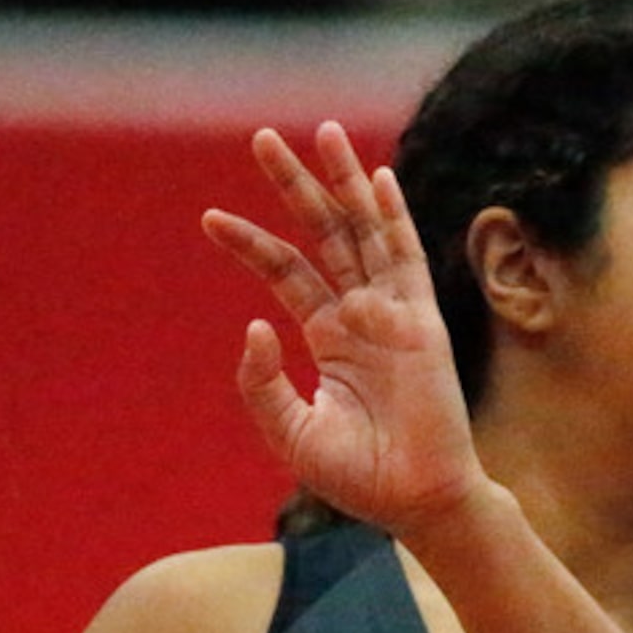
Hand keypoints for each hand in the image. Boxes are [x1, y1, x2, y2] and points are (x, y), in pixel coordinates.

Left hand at [202, 121, 486, 534]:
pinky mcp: (421, 324)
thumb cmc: (360, 477)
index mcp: (330, 337)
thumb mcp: (290, 429)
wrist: (416, 501)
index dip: (250, 242)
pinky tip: (378, 180)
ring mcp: (393, 314)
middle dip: (295, 185)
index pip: (286, 271)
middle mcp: (362, 315)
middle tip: (261, 138)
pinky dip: (394, 219)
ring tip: (321, 131)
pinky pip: (405, 261)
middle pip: (325, 233)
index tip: (210, 218)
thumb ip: (262, 381)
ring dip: (344, 182)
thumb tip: (254, 324)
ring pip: (365, 232)